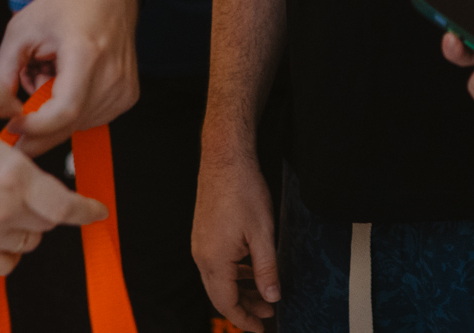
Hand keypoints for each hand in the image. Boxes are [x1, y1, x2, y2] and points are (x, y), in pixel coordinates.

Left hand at [0, 0, 138, 154]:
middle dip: (37, 124)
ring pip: (76, 125)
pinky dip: (71, 109)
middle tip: (20, 104)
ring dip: (54, 112)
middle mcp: (111, 75)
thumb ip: (4, 70)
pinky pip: (90, 118)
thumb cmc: (66, 5)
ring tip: (50, 73)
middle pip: (68, 124)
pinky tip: (67, 81)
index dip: (35, 127)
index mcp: (86, 54)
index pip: (64, 112)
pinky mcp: (128, 96)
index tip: (13, 125)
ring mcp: (123, 88)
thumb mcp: (22, 28)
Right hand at [0, 72, 106, 271]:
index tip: (98, 209)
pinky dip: (8, 250)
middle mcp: (1, 213)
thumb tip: (17, 110)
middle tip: (27, 181)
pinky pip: (2, 263)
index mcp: (11, 176)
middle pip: (47, 221)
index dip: (86, 209)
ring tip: (8, 200)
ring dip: (29, 223)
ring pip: (27, 241)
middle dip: (48, 202)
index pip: (65, 205)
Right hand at [193, 143, 279, 332]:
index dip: (245, 320)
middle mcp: (201, 255)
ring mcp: (200, 244)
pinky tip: (251, 270)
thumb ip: (266, 269)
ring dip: (241, 290)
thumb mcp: (263, 233)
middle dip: (245, 307)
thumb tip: (272, 297)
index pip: (226, 303)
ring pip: (218, 280)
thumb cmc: (243, 190)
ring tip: (265, 294)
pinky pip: (217, 264)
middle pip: (220, 295)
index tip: (261, 329)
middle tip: (269, 314)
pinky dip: (234, 274)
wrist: (225, 158)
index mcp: (214, 260)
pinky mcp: (203, 233)